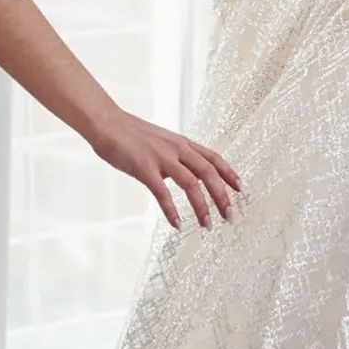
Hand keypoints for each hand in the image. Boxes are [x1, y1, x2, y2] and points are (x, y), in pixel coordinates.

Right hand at [89, 109, 241, 229]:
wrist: (107, 123)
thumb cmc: (131, 135)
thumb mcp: (161, 142)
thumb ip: (175, 156)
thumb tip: (186, 175)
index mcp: (182, 143)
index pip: (213, 157)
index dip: (229, 173)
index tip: (241, 188)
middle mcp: (177, 148)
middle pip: (209, 172)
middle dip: (222, 195)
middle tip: (230, 216)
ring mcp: (161, 157)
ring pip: (191, 183)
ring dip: (202, 206)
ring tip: (207, 225)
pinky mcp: (144, 168)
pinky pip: (162, 192)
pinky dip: (171, 210)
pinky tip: (177, 224)